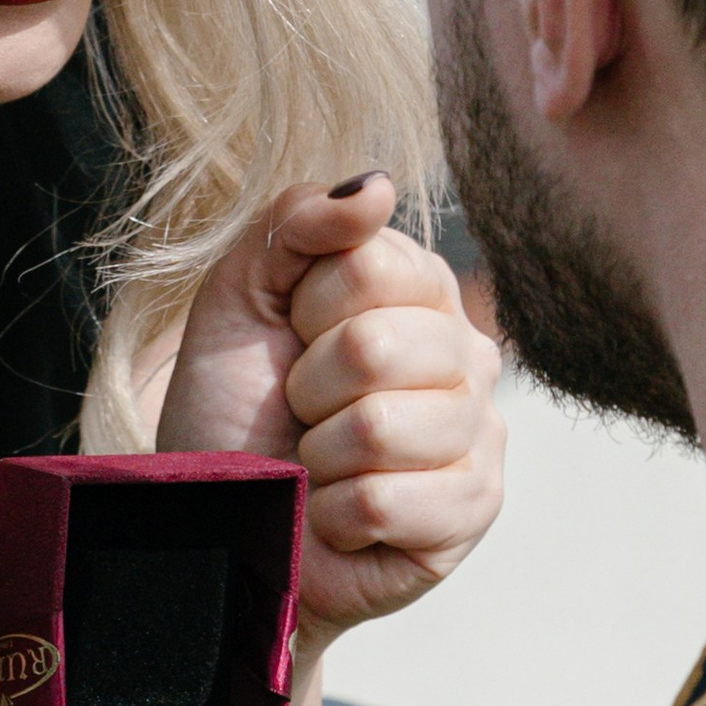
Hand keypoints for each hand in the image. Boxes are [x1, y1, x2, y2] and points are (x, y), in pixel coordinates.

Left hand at [156, 175, 504, 659]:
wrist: (224, 520)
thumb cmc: (236, 410)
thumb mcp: (240, 298)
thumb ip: (297, 222)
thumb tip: (376, 185)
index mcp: (419, 289)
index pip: (371, 265)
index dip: (306, 311)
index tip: (291, 343)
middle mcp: (467, 353)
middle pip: (374, 346)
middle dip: (307, 390)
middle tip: (302, 414)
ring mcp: (481, 434)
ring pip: (380, 428)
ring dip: (318, 457)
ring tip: (320, 466)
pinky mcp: (474, 510)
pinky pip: (385, 501)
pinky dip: (333, 515)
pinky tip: (337, 516)